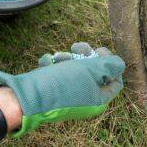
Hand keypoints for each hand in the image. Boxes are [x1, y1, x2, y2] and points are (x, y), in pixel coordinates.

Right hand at [0, 42, 124, 136]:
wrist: (27, 97)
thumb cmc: (62, 85)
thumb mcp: (91, 71)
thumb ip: (109, 65)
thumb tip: (120, 64)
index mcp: (98, 99)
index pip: (115, 80)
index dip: (110, 63)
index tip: (99, 51)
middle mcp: (84, 99)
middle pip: (93, 71)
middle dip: (85, 56)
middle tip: (77, 47)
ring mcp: (67, 94)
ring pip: (74, 69)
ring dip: (66, 58)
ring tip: (58, 57)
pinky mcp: (52, 89)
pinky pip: (58, 73)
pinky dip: (53, 65)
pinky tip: (47, 63)